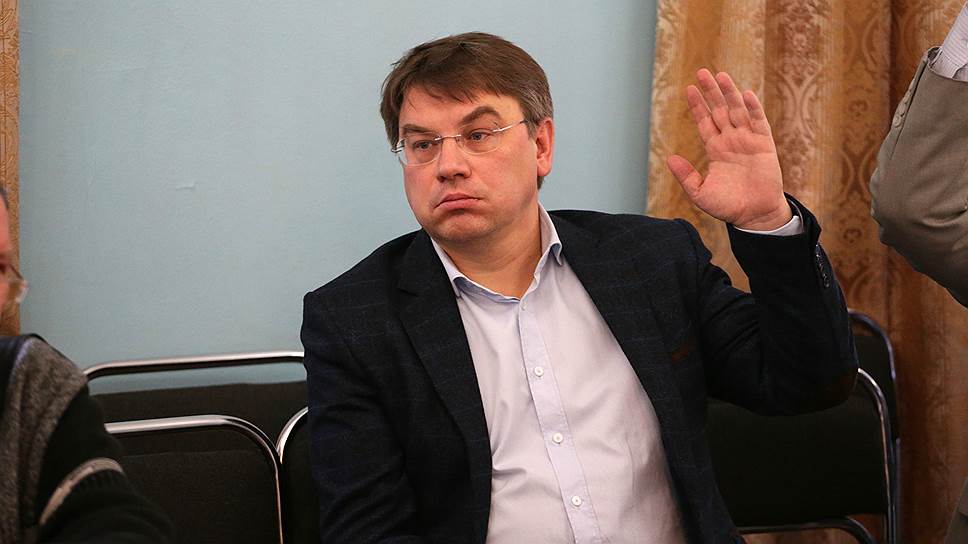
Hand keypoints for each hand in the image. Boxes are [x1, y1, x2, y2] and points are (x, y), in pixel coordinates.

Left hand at [666, 69, 791, 230]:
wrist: (754, 215)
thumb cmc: (727, 206)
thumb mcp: (699, 192)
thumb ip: (686, 176)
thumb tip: (669, 158)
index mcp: (715, 149)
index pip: (705, 121)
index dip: (698, 106)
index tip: (689, 89)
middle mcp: (731, 140)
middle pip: (720, 110)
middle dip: (711, 92)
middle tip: (702, 72)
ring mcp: (748, 140)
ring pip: (737, 110)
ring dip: (730, 93)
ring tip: (720, 75)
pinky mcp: (764, 145)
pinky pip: (758, 122)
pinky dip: (752, 108)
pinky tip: (745, 94)